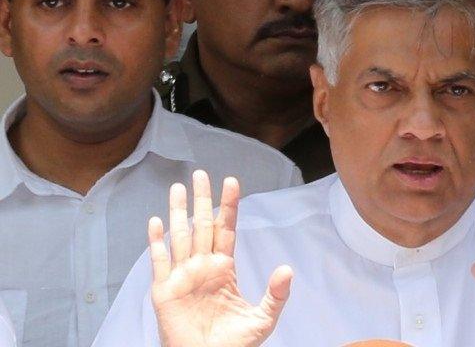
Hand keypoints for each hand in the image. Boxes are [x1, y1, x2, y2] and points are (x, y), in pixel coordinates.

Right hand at [148, 170, 292, 346]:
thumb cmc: (234, 344)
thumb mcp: (263, 319)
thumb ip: (276, 295)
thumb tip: (287, 269)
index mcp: (224, 268)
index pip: (226, 229)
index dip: (228, 205)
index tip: (232, 181)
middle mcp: (202, 267)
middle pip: (201, 225)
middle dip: (201, 199)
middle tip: (201, 174)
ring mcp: (182, 276)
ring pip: (180, 236)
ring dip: (178, 212)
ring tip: (178, 188)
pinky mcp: (164, 291)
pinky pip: (160, 262)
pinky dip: (157, 242)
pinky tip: (156, 222)